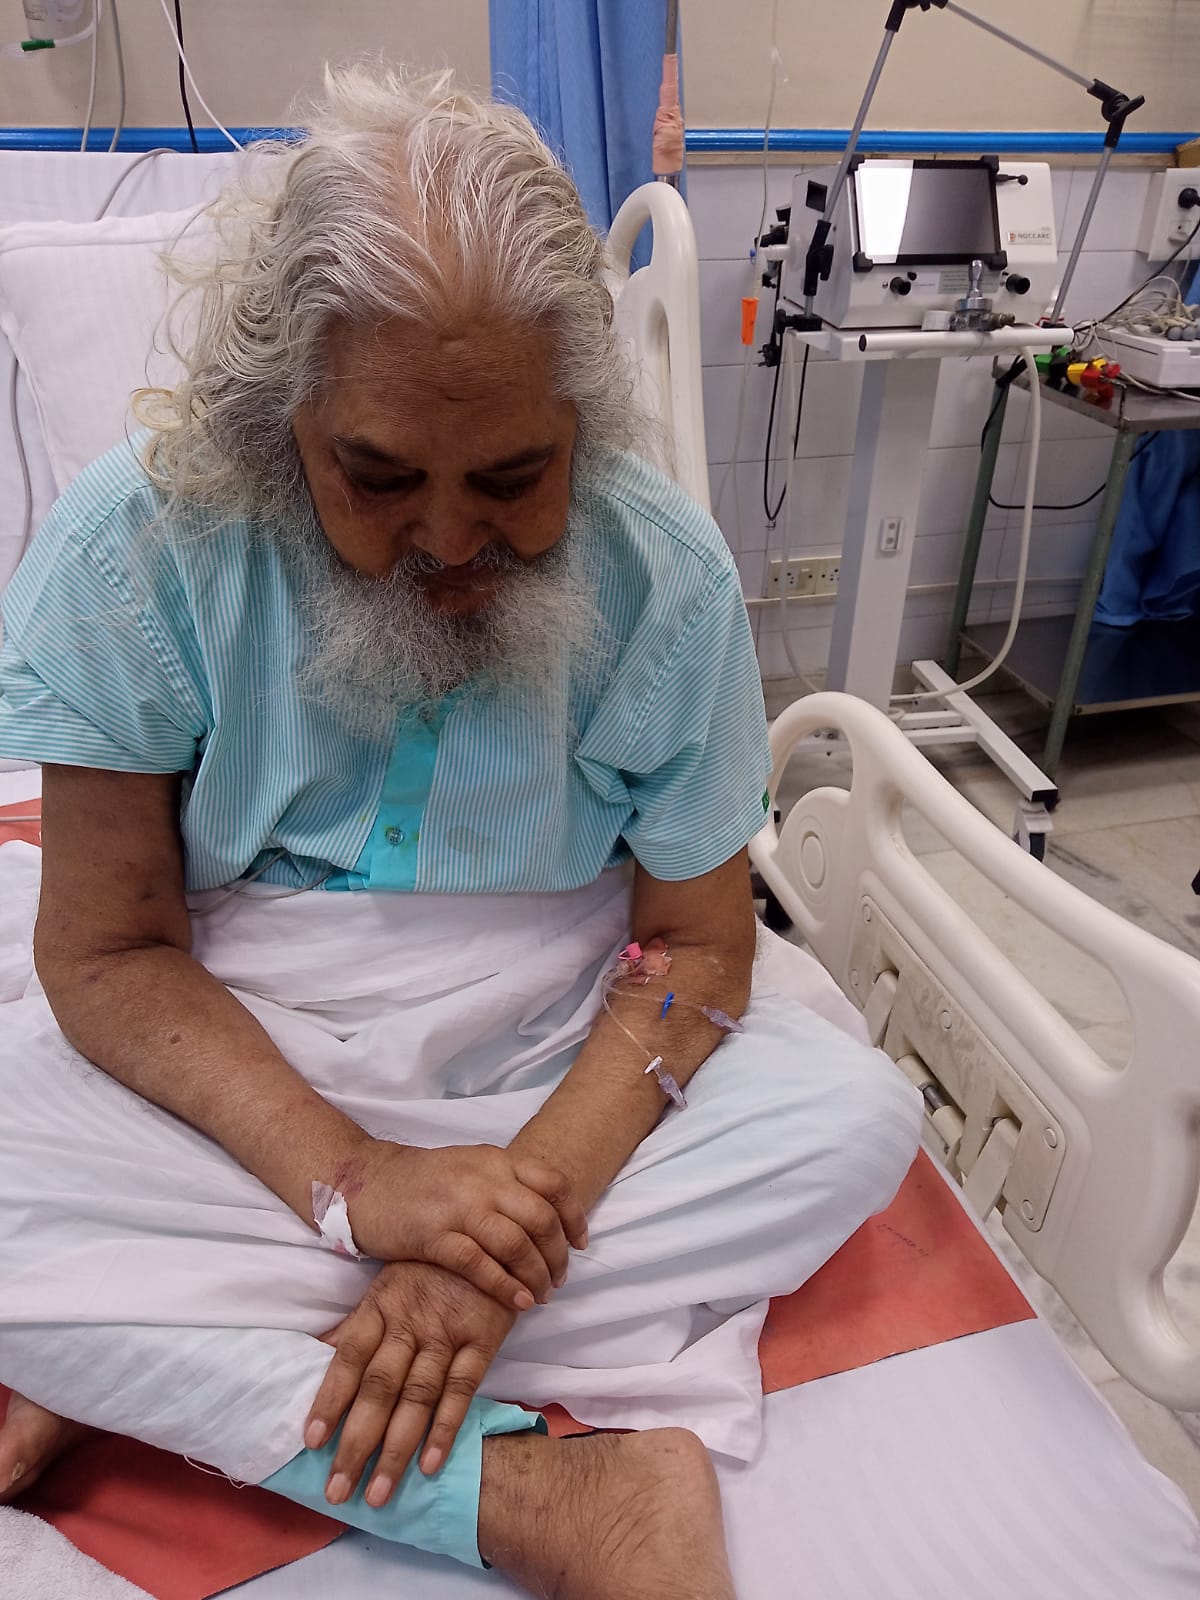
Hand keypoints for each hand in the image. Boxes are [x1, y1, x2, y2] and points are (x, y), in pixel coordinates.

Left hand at [305, 1260, 516, 1507]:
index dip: (329, 1399)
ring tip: (378, 1494)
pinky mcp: (482, 1339)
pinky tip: (430, 1465)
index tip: (311, 1441)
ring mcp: (447, 1332)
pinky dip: (446, 1428)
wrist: (490, 1238)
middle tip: (337, 1490)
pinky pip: (462, 1388)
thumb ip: (356, 1324)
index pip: (348, 1358)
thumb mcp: (387, 1285)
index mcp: (380, 1306)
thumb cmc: (429, 1267)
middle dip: (356, 1441)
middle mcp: (410, 1323)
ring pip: (417, 1396)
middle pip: (379, 1387)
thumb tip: (314, 1351)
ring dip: (396, 1449)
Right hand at [343, 1140, 586, 1311]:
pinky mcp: (435, 1236)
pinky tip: (519, 1302)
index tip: (581, 1244)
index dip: (574, 1217)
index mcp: (497, 1161)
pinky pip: (481, 1265)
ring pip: (516, 1244)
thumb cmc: (424, 1181)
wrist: (369, 1183)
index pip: (553, 1184)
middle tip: (559, 1279)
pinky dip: (506, 1286)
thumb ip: (506, 1184)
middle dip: (558, 1255)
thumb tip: (547, 1217)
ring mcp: (459, 1207)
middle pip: (541, 1219)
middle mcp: (484, 1180)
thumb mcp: (472, 1167)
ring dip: (537, 1275)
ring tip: (542, 1295)